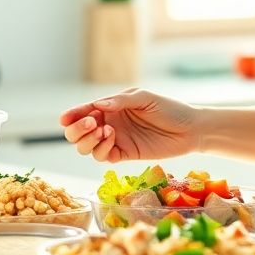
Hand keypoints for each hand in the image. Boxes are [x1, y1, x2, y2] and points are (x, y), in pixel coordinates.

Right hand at [59, 88, 198, 162]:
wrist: (189, 129)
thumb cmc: (169, 108)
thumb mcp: (144, 98)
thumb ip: (120, 101)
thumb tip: (97, 105)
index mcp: (110, 107)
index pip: (84, 111)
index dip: (72, 115)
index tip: (65, 118)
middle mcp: (109, 123)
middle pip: (78, 132)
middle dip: (77, 129)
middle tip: (91, 123)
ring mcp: (115, 140)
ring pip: (86, 147)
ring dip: (88, 140)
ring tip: (104, 131)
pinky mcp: (123, 155)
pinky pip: (102, 156)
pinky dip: (101, 149)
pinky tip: (112, 139)